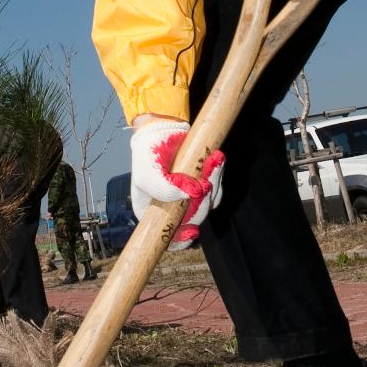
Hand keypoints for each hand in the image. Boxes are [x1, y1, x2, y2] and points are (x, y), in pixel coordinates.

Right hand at [130, 119, 224, 248]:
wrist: (163, 127)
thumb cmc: (148, 153)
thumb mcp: (147, 174)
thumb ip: (165, 190)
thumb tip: (194, 194)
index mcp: (154, 214)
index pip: (169, 238)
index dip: (182, 239)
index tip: (192, 231)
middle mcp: (172, 209)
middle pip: (193, 219)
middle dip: (201, 202)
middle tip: (203, 183)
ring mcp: (189, 197)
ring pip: (208, 203)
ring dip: (214, 183)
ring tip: (213, 161)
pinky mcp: (202, 184)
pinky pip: (217, 190)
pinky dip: (218, 175)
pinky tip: (216, 159)